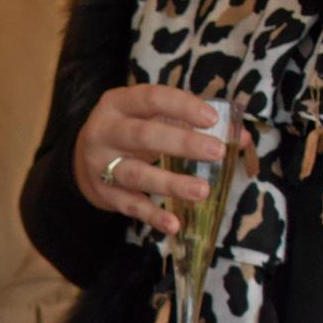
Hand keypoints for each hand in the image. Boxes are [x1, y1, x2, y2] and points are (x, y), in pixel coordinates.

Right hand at [71, 84, 255, 236]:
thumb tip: (242, 138)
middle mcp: (104, 131)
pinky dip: (152, 216)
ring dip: (171, 183)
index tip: (212, 119)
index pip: (151, 98)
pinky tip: (174, 224)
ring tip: (202, 191)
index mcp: (119, 104)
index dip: (182, 107)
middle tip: (216, 153)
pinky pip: (130, 205)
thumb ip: (192, 122)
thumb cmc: (130, 131)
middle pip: (143, 135)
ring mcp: (100, 165)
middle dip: (182, 144)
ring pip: (136, 174)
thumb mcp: (152, 116)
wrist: (81, 160)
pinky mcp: (102, 193)